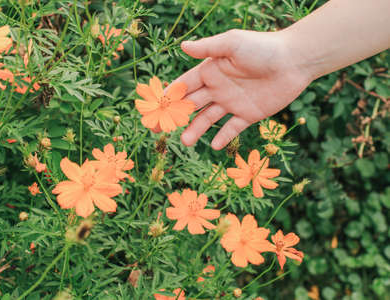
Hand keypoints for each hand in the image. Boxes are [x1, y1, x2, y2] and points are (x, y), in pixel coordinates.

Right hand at [174, 29, 313, 149]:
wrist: (295, 61)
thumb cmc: (262, 47)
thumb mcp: (232, 44)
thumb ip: (208, 48)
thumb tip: (182, 46)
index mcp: (211, 70)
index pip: (185, 85)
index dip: (170, 95)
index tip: (156, 107)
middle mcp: (218, 88)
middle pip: (192, 105)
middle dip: (177, 116)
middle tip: (163, 129)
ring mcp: (233, 102)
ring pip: (209, 119)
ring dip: (196, 130)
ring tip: (186, 142)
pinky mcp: (249, 114)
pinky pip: (233, 128)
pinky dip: (223, 137)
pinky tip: (214, 146)